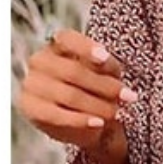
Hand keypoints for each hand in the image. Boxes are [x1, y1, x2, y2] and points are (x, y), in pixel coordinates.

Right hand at [15, 27, 136, 160]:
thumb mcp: (105, 74)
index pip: (67, 39)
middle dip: (105, 86)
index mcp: (57, 46)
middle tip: (129, 97)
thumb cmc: (94, 90)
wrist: (81, 122)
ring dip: (99, 106)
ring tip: (117, 113)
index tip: (104, 57)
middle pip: (74, 72)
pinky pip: (57, 116)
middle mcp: (40, 61)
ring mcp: (33, 84)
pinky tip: (99, 123)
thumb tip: (107, 62)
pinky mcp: (31, 108)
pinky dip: (81, 120)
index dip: (86, 47)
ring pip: (70, 95)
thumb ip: (106, 65)